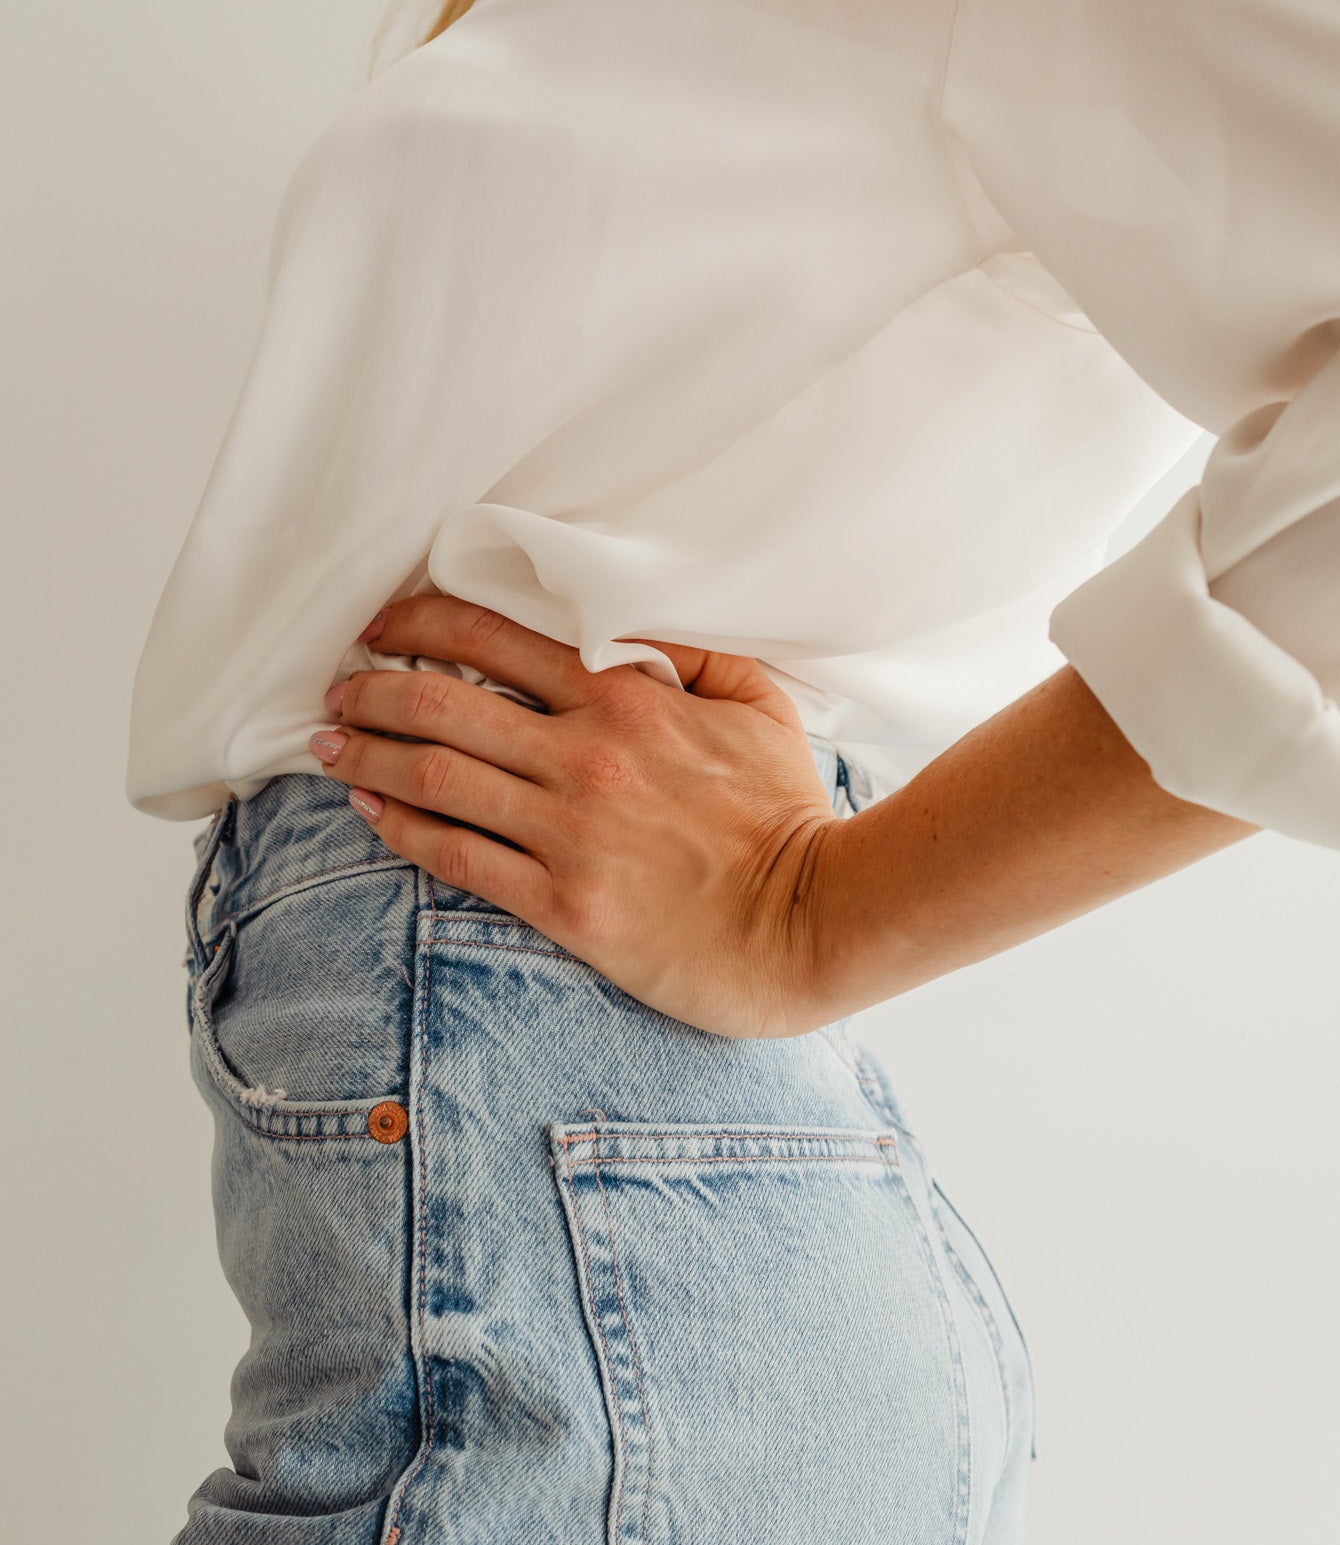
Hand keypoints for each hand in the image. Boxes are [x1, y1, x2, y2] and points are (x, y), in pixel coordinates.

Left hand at [309, 597, 846, 1035]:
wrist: (810, 921)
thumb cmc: (787, 813)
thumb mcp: (757, 703)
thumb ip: (689, 653)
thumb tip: (627, 622)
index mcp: (627, 699)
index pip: (494, 640)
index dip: (420, 622)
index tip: (381, 624)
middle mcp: (585, 757)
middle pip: (442, 705)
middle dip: (371, 687)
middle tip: (336, 687)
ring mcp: (569, 832)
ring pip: (435, 777)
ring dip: (366, 753)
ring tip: (325, 744)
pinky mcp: (564, 903)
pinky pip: (457, 857)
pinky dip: (399, 827)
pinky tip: (365, 809)